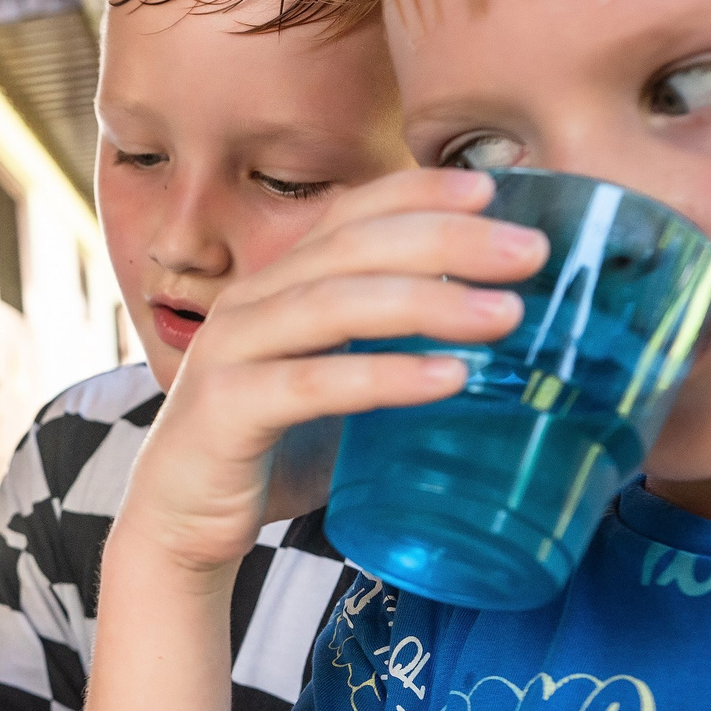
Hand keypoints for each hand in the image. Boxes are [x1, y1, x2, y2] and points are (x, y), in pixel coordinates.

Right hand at [116, 166, 546, 575]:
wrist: (181, 522)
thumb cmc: (270, 450)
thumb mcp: (340, 385)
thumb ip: (391, 351)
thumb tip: (502, 337)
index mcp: (277, 285)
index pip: (349, 213)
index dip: (417, 191)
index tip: (495, 188)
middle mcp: (249, 302)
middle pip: (351, 246)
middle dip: (445, 239)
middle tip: (529, 253)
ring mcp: (230, 351)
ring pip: (333, 303)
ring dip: (427, 301)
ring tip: (505, 315)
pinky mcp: (224, 409)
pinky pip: (313, 384)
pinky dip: (386, 376)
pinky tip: (448, 378)